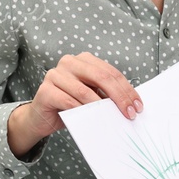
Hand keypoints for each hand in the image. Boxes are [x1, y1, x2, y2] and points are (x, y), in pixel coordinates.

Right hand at [8, 52, 140, 155]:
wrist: (41, 118)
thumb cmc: (70, 106)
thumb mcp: (92, 97)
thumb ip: (106, 94)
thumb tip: (130, 103)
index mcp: (84, 60)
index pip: (111, 72)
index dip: (127, 89)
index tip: (137, 105)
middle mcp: (69, 62)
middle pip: (101, 77)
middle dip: (119, 96)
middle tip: (130, 113)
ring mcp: (55, 74)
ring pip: (85, 91)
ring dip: (102, 107)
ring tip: (114, 118)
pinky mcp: (45, 90)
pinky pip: (69, 101)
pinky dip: (82, 111)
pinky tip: (92, 118)